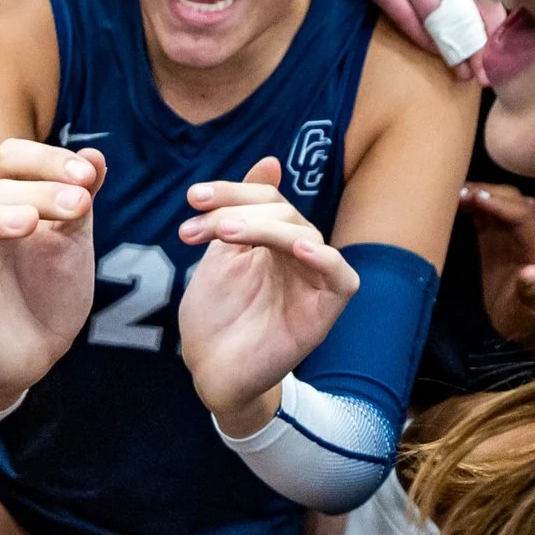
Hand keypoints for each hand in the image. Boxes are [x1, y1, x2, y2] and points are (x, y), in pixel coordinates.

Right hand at [0, 140, 105, 397]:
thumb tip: (95, 155)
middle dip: (39, 192)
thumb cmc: (49, 291)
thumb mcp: (72, 243)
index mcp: (2, 198)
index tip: (87, 176)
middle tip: (80, 206)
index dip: (47, 159)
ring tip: (29, 224)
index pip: (10, 158)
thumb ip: (79, 202)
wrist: (37, 352)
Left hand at [178, 158, 360, 430]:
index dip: (231, 192)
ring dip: (266, 229)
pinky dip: (325, 260)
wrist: (212, 372)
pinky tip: (298, 249)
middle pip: (284, 213)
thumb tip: (270, 162)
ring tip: (225, 233)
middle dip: (236, 211)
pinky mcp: (324, 312)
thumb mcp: (221, 258)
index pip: (266, 200)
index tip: (192, 197)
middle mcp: (297, 256)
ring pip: (305, 236)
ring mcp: (313, 282)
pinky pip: (342, 279)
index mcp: (273, 240)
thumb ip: (238, 212)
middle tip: (197, 227)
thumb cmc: (217, 319)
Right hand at [358, 0, 494, 83]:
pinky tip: (436, 51)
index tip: (497, 60)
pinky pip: (407, 21)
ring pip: (433, 18)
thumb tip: (514, 32)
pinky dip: (423, 40)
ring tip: (461, 70)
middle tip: (481, 74)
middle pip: (459, 10)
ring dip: (449, 49)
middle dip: (473, 46)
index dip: (491, 31)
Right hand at [462, 183, 534, 357]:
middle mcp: (528, 233)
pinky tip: (452, 202)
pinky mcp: (495, 237)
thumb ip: (530, 291)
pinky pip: (485, 214)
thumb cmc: (525, 317)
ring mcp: (510, 233)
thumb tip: (528, 274)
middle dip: (487, 192)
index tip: (475, 199)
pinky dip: (470, 204)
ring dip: (477, 194)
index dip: (500, 205)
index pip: (522, 215)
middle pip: (511, 200)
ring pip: (497, 202)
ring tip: (450, 193)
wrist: (518, 321)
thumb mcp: (529, 309)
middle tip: (457, 191)